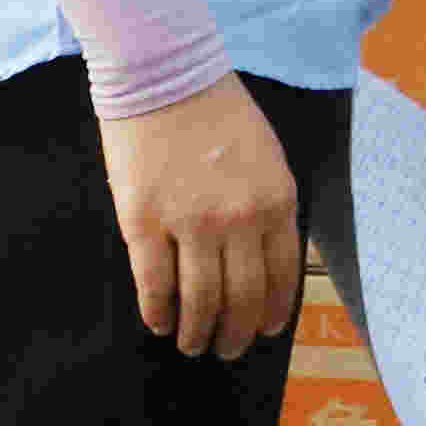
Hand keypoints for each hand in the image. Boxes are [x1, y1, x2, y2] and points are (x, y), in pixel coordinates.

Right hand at [97, 73, 307, 358]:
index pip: (282, 274)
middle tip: (226, 350)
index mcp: (276, 201)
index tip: (265, 331)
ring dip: (197, 332)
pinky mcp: (143, 222)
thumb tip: (262, 257)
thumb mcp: (267, 157)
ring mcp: (190, 223)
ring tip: (192, 345)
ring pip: (200, 299)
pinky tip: (160, 324)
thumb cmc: (217, 112)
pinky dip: (159, 312)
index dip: (273, 310)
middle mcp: (240, 219)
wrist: (164, 75)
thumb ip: (268, 205)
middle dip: (236, 332)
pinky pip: (154, 284)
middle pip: (242, 295)